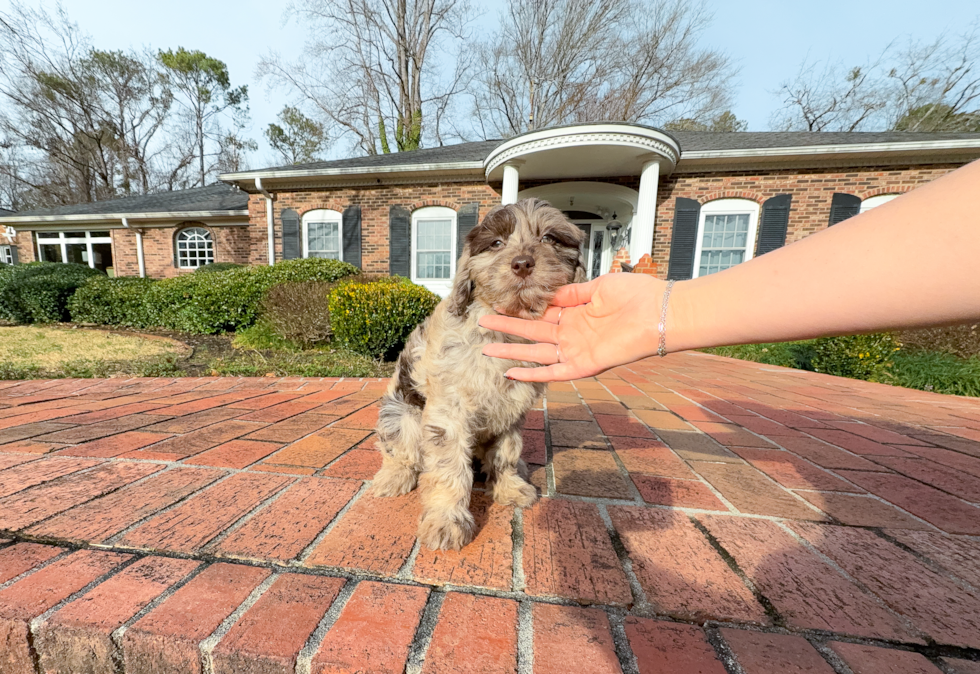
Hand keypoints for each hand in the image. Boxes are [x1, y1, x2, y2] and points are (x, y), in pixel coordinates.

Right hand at [479, 273, 668, 381]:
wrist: (659, 313)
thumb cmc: (636, 295)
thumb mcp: (598, 287)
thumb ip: (572, 293)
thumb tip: (547, 294)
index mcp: (576, 313)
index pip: (541, 313)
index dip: (520, 309)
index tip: (500, 302)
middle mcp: (573, 333)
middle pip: (532, 331)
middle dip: (507, 327)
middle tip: (482, 322)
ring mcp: (576, 350)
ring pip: (536, 352)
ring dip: (511, 351)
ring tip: (486, 349)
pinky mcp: (583, 365)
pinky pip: (553, 373)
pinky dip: (533, 375)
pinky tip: (511, 373)